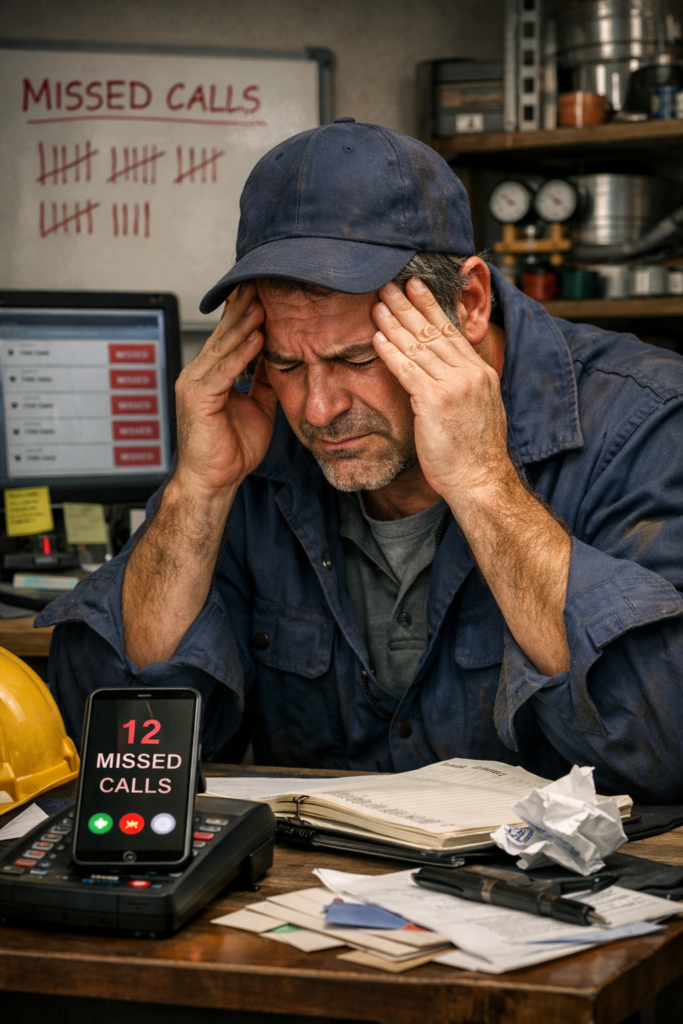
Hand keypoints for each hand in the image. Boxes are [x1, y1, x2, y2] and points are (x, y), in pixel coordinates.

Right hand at [174, 284, 276, 496]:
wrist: (213, 482)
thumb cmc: (231, 451)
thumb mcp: (257, 408)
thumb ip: (262, 382)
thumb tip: (277, 359)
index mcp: (209, 375)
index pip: (227, 337)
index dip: (243, 314)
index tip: (261, 292)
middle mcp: (197, 374)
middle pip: (223, 335)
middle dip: (242, 309)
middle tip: (260, 283)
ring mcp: (194, 384)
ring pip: (222, 348)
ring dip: (243, 325)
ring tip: (261, 304)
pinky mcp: (199, 398)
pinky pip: (223, 371)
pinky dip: (241, 353)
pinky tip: (256, 338)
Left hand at [372, 278, 512, 503]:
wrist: (480, 480)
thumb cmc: (474, 454)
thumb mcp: (477, 410)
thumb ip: (462, 386)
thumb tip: (444, 372)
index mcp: (480, 374)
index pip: (452, 332)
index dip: (431, 308)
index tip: (416, 288)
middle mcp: (470, 374)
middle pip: (434, 332)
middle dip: (409, 306)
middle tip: (390, 285)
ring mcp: (454, 386)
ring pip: (419, 347)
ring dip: (395, 323)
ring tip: (377, 305)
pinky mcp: (435, 401)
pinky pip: (408, 370)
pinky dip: (391, 352)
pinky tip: (377, 338)